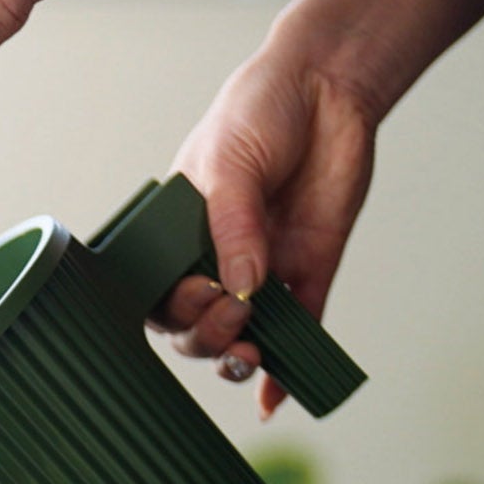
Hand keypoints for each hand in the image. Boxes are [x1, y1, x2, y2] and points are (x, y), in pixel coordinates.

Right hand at [159, 34, 378, 416]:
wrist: (326, 85)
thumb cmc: (259, 110)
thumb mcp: (228, 163)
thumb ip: (231, 225)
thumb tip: (239, 285)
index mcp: (175, 234)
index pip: (157, 294)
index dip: (173, 308)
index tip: (199, 292)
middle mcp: (213, 258)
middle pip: (194, 325)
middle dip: (207, 334)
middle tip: (234, 313)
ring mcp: (261, 268)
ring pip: (239, 336)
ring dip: (239, 356)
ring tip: (253, 351)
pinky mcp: (308, 271)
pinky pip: (297, 329)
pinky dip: (286, 369)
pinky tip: (277, 398)